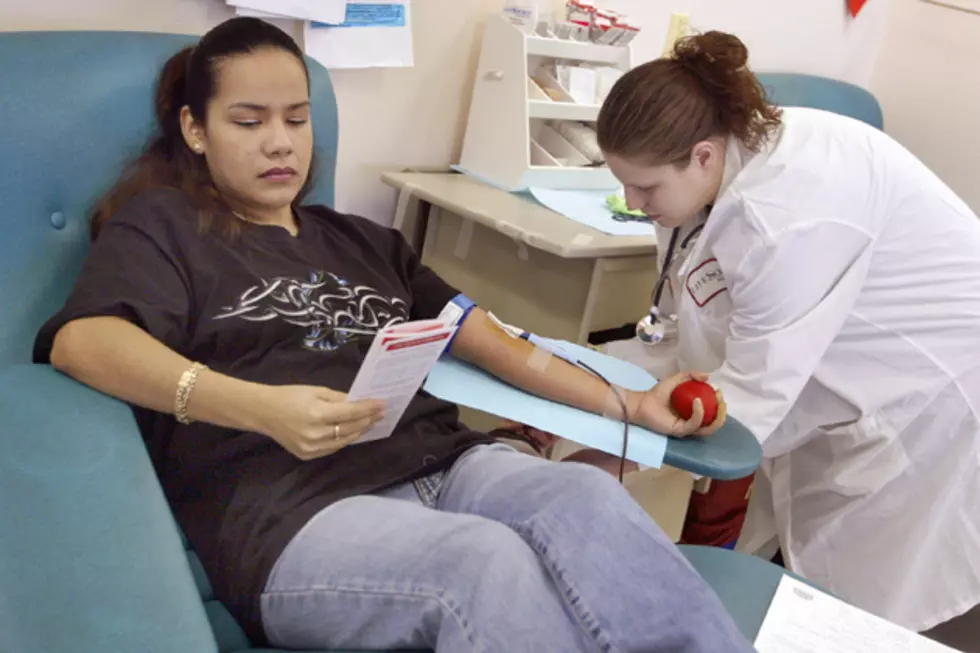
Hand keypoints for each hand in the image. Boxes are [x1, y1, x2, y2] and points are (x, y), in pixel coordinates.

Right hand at [251, 384, 384, 459]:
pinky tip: (353, 432)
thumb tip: (358, 403)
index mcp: (318, 414)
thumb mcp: (315, 390)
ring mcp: (311, 448)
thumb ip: (338, 398)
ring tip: (371, 423)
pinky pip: (332, 448)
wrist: (263, 412)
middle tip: (381, 413)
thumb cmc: (289, 396)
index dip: (369, 408)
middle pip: (350, 428)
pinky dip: (344, 440)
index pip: (351, 412)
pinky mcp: (307, 455)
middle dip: (368, 420)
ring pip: (344, 441)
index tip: (382, 404)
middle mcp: (316, 434)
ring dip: (359, 431)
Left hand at [632, 372, 726, 437]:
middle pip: (714, 423)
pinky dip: (698, 413)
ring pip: (708, 428)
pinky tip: (697, 401)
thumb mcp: (677, 379)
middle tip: (720, 398)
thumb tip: (708, 376)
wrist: (642, 402)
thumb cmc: (658, 393)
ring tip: (716, 401)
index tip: (719, 391)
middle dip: (722, 411)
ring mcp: (687, 428)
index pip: (712, 413)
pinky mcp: (679, 431)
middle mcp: (692, 422)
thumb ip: (691, 375)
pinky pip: (694, 424)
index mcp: (694, 413)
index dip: (719, 403)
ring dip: (716, 415)